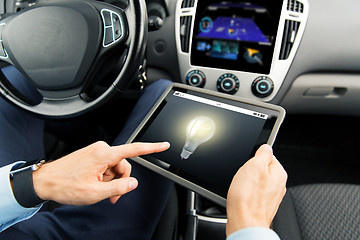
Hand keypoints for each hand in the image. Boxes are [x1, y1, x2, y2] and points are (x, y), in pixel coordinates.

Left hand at [32, 141, 169, 205]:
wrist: (45, 181)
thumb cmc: (65, 185)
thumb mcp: (95, 193)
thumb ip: (118, 188)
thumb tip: (133, 183)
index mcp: (104, 154)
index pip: (134, 149)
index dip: (151, 148)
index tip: (163, 144)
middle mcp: (101, 149)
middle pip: (124, 165)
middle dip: (120, 181)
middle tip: (112, 196)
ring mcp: (96, 151)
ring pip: (115, 167)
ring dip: (111, 181)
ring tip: (99, 191)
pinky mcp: (92, 155)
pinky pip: (107, 166)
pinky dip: (105, 177)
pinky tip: (95, 184)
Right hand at [226, 144, 286, 236]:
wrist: (244, 223)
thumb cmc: (248, 198)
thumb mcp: (254, 165)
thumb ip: (262, 153)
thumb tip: (266, 147)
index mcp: (279, 173)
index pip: (267, 155)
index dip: (254, 158)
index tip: (248, 163)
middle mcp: (278, 185)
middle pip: (260, 169)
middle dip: (249, 171)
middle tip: (243, 177)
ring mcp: (270, 197)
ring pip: (255, 182)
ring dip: (246, 183)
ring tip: (241, 188)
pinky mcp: (261, 206)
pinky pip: (252, 193)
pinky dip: (245, 194)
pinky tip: (241, 197)